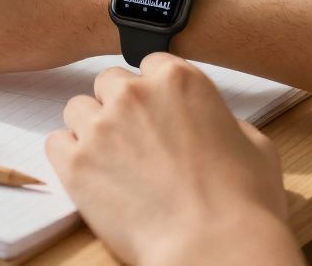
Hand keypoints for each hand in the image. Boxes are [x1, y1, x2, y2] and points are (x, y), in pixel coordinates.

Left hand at [46, 54, 302, 265]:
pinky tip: (92, 175)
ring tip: (113, 162)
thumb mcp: (255, 145)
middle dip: (120, 106)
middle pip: (109, 82)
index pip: (150, 64)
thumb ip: (223, 119)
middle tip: (136, 140)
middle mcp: (134, 94)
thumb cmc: (242, 204)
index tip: (159, 113)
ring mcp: (100, 126)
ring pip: (78, 109)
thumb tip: (212, 123)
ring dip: (92, 130)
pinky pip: (55, 142)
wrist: (214, 247)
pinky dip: (69, 156)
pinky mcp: (75, 162)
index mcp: (179, 80)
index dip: (155, 92)